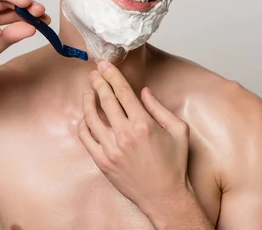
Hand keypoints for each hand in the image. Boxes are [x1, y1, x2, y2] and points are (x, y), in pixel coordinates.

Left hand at [78, 60, 191, 215]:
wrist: (165, 197)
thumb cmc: (174, 165)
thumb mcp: (178, 131)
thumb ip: (160, 108)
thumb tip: (144, 91)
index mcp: (143, 124)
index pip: (122, 91)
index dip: (112, 75)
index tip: (105, 65)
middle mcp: (125, 134)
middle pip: (105, 99)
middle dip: (98, 82)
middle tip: (93, 72)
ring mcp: (111, 148)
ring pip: (91, 117)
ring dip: (88, 100)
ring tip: (88, 92)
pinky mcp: (102, 161)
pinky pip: (86, 137)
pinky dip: (83, 123)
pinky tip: (86, 117)